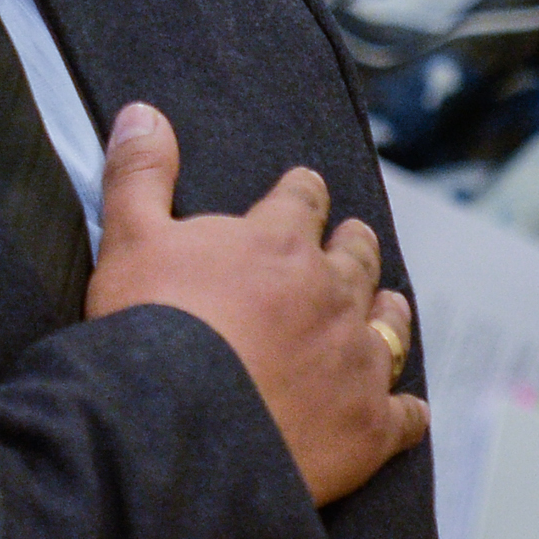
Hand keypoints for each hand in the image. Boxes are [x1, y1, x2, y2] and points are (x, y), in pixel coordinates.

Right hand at [87, 102, 428, 505]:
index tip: (306, 187)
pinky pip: (404, 414)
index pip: (303, 200)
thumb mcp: (130, 237)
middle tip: (356, 238)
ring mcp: (356, 361)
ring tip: (390, 303)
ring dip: (388, 310)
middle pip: (356, 258)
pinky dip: (406, 410)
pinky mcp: (368, 427)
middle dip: (354, 245)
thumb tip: (142, 111)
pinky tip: (408, 411)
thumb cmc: (150, 327)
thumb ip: (141, 173)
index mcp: (279, 242)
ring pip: (389, 325)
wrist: (176, 427)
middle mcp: (331, 293)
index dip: (303, 192)